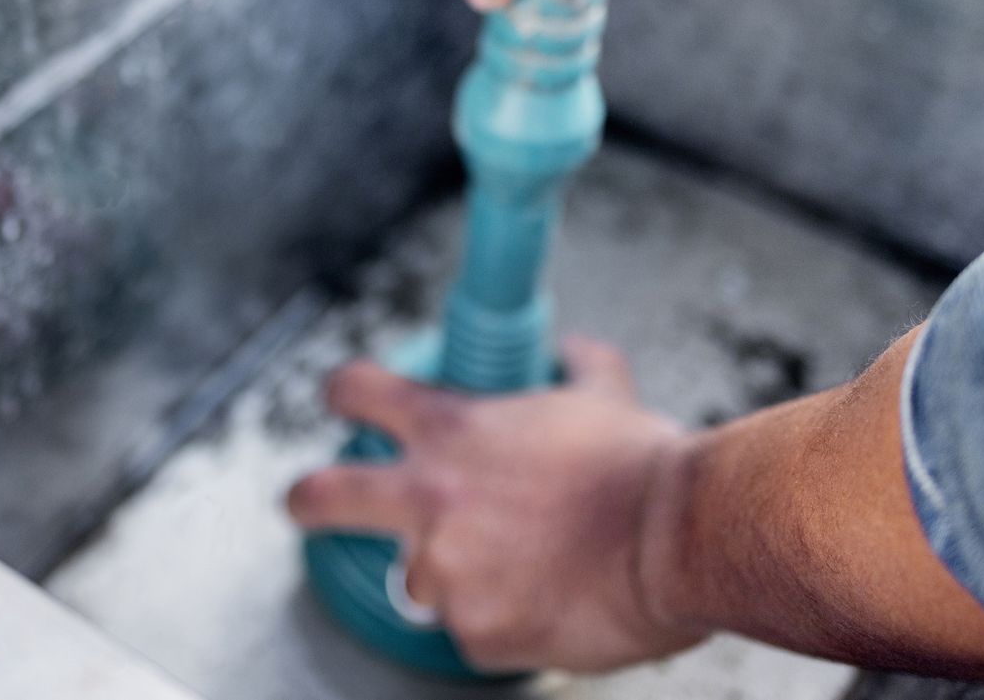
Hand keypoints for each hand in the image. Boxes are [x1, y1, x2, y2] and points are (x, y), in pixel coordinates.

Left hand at [287, 337, 706, 673]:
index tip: (344, 403)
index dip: (347, 396)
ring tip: (528, 567)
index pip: (360, 394)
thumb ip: (573, 368)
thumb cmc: (642, 466)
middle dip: (307, 500)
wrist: (680, 539)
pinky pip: (475, 631)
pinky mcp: (474, 632)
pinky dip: (506, 622)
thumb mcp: (601, 392)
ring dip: (459, 575)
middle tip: (304, 504)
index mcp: (451, 429)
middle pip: (324, 496)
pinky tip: (553, 602)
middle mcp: (430, 498)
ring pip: (423, 579)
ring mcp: (446, 570)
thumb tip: (568, 352)